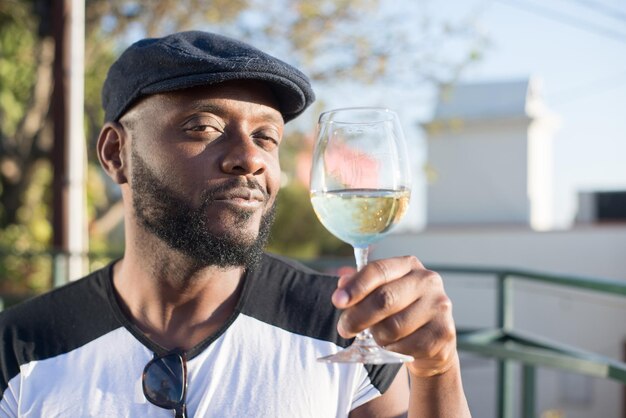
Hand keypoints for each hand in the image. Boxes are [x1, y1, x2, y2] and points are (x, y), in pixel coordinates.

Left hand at [332, 256, 457, 377]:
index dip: (355, 286)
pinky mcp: (444, 332)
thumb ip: (360, 287)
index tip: (337, 301)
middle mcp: (428, 280)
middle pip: (384, 299)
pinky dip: (392, 350)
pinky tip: (395, 346)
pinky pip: (405, 346)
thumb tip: (342, 285)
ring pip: (392, 327)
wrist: (432, 342)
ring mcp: (439, 306)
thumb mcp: (381, 294)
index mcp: (408, 265)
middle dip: (357, 317)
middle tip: (344, 329)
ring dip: (376, 336)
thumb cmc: (399, 313)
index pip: (378, 270)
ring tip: (376, 337)